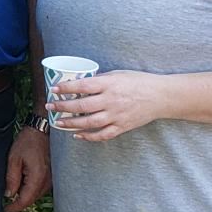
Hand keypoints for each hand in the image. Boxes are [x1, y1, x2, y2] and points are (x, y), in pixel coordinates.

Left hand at [3, 125, 50, 211]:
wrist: (42, 131)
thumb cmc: (27, 142)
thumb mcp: (13, 159)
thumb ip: (11, 178)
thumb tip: (9, 195)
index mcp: (37, 178)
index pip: (26, 200)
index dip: (14, 207)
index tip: (5, 210)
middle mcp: (47, 181)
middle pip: (32, 199)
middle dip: (19, 202)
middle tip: (6, 202)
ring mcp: (52, 179)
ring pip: (37, 195)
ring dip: (25, 196)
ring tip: (13, 191)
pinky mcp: (52, 176)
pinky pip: (41, 188)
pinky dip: (31, 189)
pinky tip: (23, 183)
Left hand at [48, 70, 164, 140]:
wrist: (161, 96)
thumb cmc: (139, 82)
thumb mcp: (118, 75)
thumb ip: (100, 80)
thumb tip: (79, 84)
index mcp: (110, 84)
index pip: (82, 86)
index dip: (66, 88)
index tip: (54, 89)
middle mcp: (111, 100)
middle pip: (82, 105)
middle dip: (62, 106)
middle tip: (50, 106)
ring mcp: (117, 115)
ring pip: (89, 122)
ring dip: (71, 123)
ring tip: (58, 122)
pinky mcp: (123, 126)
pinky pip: (103, 134)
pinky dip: (88, 137)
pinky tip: (77, 135)